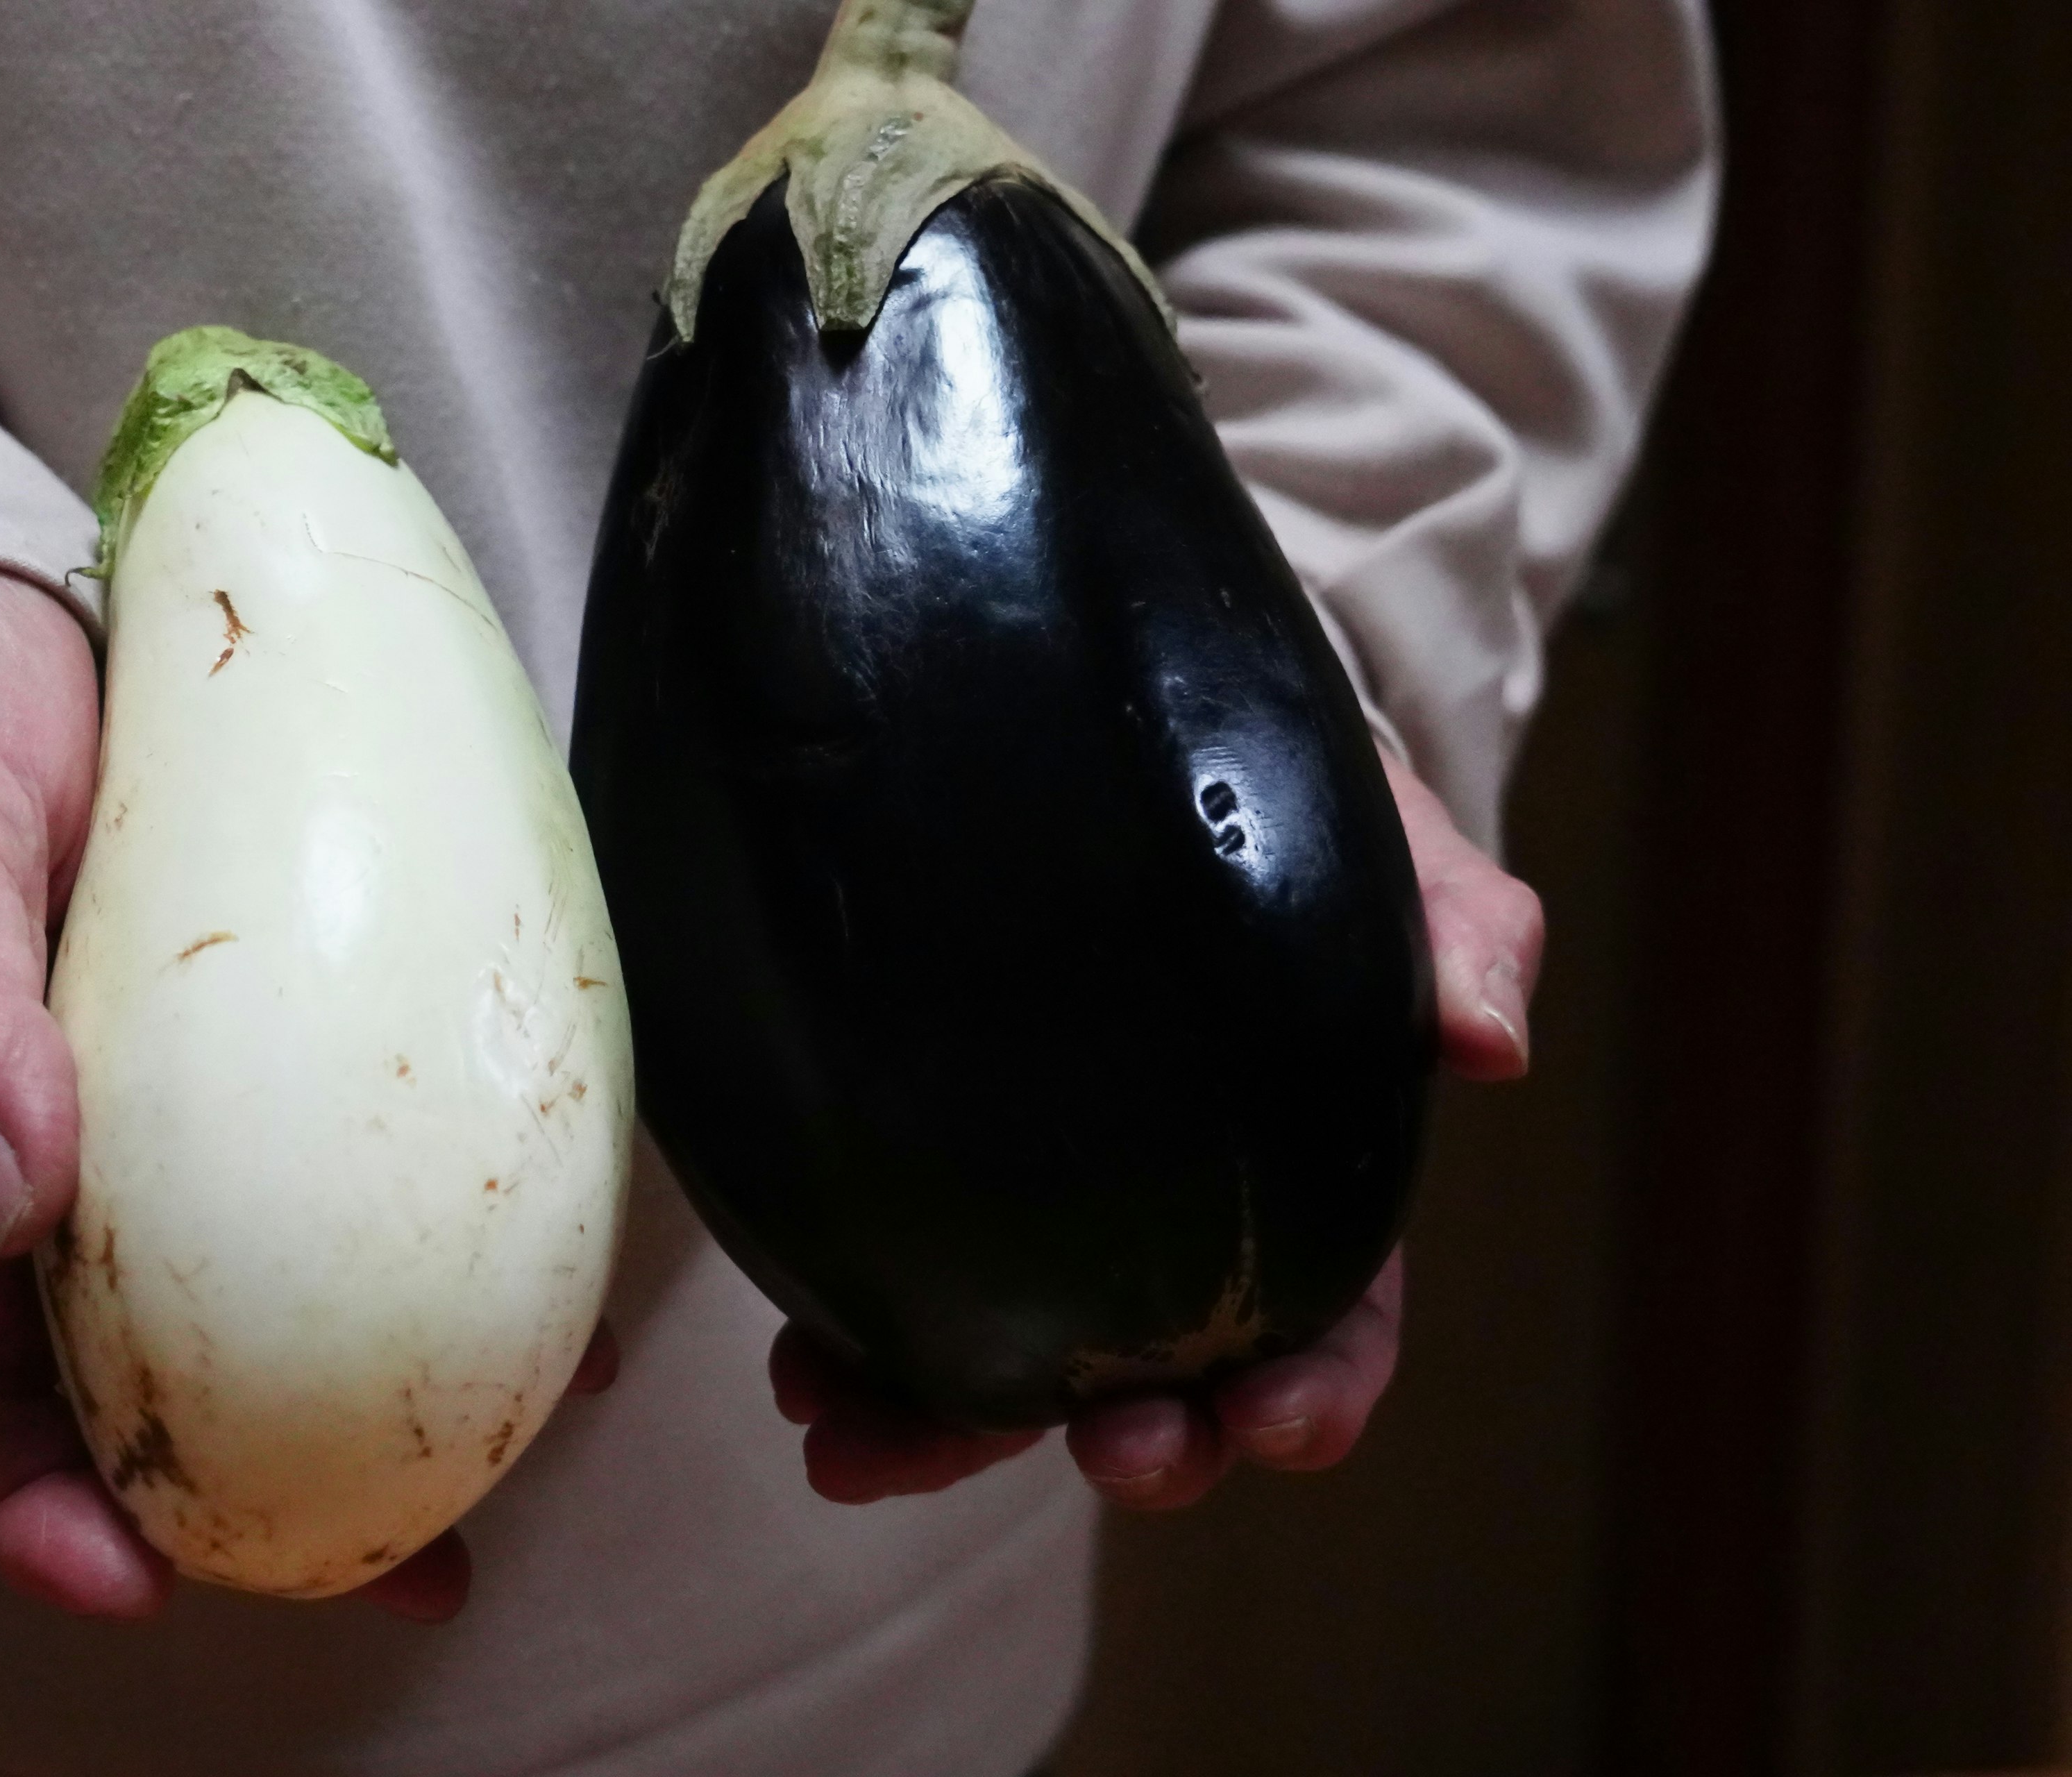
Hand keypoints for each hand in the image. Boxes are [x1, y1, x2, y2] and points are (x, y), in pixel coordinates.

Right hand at [0, 569, 616, 1623]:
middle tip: (404, 1567)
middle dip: (252, 1498)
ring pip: (248, 1286)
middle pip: (134, 1378)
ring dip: (362, 1381)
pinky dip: (416, 1217)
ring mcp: (155, 1098)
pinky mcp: (251, 1027)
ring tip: (504, 1448)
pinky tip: (527, 1246)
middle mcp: (48, 1157)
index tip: (136, 1588)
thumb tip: (13, 1199)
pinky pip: (328, 1149)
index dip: (34, 1505)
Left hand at [768, 747, 1544, 1508]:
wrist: (1130, 729)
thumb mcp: (1388, 845)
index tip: (1279, 1421)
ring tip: (870, 1452)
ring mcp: (1049, 1213)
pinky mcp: (935, 1175)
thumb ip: (1457, 925)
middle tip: (1114, 1448)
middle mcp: (1172, 1225)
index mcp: (1305, 1178)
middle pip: (1169, 1378)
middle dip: (1144, 1442)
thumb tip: (1492, 1042)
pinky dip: (857, 1357)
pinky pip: (904, 1292)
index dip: (1317, 1389)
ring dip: (952, 1433)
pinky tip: (805, 1378)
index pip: (1333, 1320)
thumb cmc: (1287, 806)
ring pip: (1015, 1364)